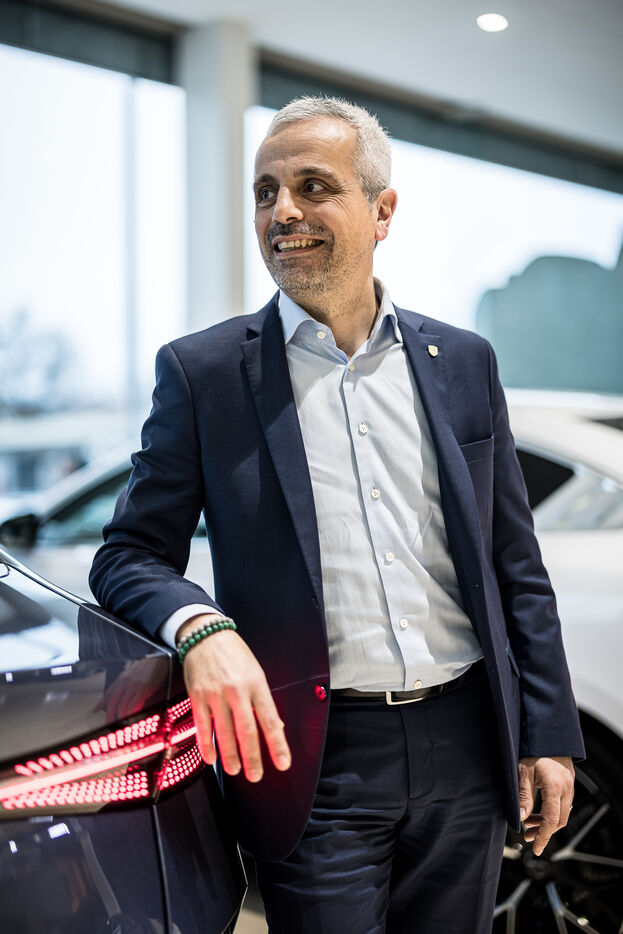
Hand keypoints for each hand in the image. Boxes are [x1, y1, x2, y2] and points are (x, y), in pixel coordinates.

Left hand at [93, 657, 168, 719]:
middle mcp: (125, 682)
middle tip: (108, 724)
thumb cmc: (150, 665)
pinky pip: (134, 704)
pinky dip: (131, 713)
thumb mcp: (134, 671)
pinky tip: (131, 718)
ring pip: (122, 705)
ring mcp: (133, 685)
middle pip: (113, 701)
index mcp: (122, 678)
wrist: (161, 658)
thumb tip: (125, 693)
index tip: (95, 711)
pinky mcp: (143, 688)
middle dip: (109, 715)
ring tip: (120, 725)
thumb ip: (128, 682)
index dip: (101, 703)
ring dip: (120, 717)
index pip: (108, 693)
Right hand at [179, 614, 291, 782]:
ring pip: (223, 732)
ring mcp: (216, 694)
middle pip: (246, 730)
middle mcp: (237, 691)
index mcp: (256, 685)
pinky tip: (211, 757)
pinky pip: (202, 726)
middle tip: (255, 775)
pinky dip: (206, 745)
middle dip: (252, 757)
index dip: (277, 745)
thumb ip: (263, 701)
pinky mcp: (198, 696)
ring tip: (234, 769)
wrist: (206, 635)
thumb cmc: (234, 654)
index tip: (283, 763)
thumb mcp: (256, 673)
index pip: (270, 720)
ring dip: (229, 755)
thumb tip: (275, 727)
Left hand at [518, 756, 574, 854]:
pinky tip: (537, 812)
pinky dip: (551, 812)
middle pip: (559, 820)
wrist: (548, 733)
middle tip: (526, 836)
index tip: (535, 849)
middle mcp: (566, 788)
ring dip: (546, 822)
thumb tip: (520, 818)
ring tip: (528, 825)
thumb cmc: (533, 749)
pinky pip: (563, 804)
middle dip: (543, 832)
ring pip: (562, 813)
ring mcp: (569, 786)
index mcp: (554, 787)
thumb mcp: (522, 771)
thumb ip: (523, 796)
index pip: (551, 820)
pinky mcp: (568, 783)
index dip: (543, 837)